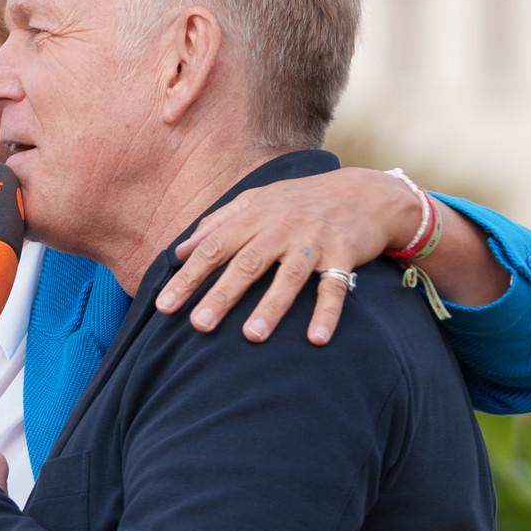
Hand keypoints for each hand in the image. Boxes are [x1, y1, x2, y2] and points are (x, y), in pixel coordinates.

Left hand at [153, 168, 498, 343]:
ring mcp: (314, 239)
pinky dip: (327, 312)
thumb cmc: (302, 201)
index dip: (188, 277)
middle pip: (247, 263)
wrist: (366, 192)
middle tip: (199, 326)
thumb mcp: (258, 201)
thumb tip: (178, 250)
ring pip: (288, 276)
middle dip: (221, 295)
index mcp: (255, 215)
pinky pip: (335, 287)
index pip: (214, 248)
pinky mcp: (344, 253)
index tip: (164, 305)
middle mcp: (282, 226)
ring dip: (270, 306)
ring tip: (251, 336)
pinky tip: (316, 339)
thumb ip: (217, 223)